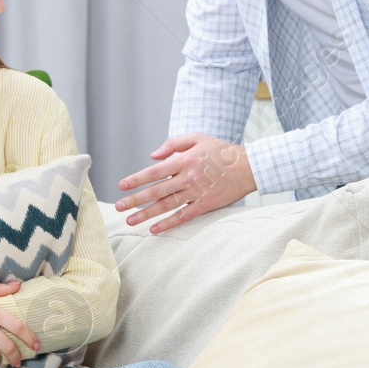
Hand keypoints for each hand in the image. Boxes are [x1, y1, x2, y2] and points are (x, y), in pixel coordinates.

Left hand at [115, 133, 255, 232]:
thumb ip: (173, 144)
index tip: (122, 186)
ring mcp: (197, 193)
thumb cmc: (221, 151)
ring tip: (130, 220)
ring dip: (147, 214)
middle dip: (135, 199)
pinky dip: (169, 223)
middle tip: (119, 207)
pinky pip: (184, 216)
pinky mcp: (206, 205)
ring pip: (167, 205)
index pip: (155, 171)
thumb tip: (153, 155)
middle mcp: (188, 177)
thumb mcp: (198, 138)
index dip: (137, 179)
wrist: (249, 166)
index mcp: (185, 160)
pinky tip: (155, 229)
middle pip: (157, 191)